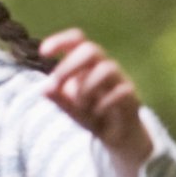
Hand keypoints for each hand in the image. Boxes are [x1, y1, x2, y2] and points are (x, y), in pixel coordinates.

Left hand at [37, 29, 153, 167]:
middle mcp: (104, 67)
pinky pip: (122, 91)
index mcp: (86, 64)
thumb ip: (59, 98)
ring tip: (80, 105)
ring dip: (87, 88)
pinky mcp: (132, 96)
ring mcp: (120, 80)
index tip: (43, 52)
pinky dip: (104, 103)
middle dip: (69, 66)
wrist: (117, 136)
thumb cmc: (91, 114)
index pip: (77, 40)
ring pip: (107, 68)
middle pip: (91, 49)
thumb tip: (45, 89)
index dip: (61, 41)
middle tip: (56, 85)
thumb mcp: (70, 108)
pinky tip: (97, 113)